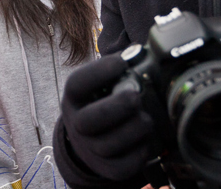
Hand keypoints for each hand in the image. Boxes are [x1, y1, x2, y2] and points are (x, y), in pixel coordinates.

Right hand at [60, 53, 153, 180]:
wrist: (90, 139)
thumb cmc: (102, 101)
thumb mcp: (100, 85)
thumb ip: (116, 70)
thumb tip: (140, 52)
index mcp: (74, 98)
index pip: (77, 84)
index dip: (99, 72)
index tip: (122, 62)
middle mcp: (76, 124)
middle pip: (89, 121)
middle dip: (115, 108)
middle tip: (136, 96)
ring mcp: (90, 149)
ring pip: (108, 145)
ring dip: (132, 130)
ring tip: (146, 119)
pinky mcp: (106, 168)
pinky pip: (122, 166)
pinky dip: (138, 153)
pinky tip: (146, 138)